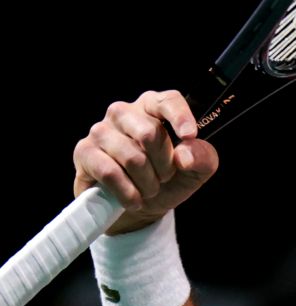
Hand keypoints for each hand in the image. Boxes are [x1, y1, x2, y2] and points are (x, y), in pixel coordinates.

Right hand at [73, 90, 218, 234]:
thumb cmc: (169, 178)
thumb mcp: (197, 170)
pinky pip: (110, 172)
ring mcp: (101, 130)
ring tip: (150, 189)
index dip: (180, 116)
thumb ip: (202, 157)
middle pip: (149, 133)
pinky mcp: (84, 151)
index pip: (167, 100)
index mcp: (154, 107)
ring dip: (147, 182)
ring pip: (132, 157)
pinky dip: (128, 192)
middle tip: (166, 177)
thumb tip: (185, 156)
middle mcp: (125, 112)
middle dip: (164, 164)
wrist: (139, 205)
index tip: (190, 135)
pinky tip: (134, 199)